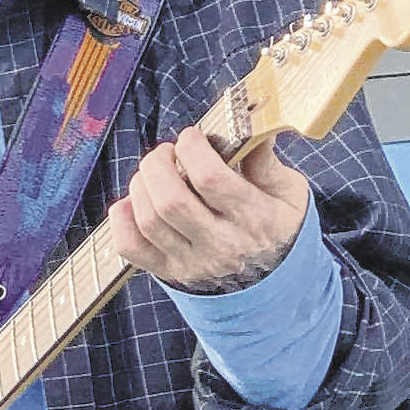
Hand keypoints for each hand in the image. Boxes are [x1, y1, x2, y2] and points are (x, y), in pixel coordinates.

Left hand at [110, 126, 309, 292]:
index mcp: (254, 219)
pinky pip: (130, 247)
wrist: (275, 283)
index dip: (192, 147)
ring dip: (140, 185)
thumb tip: (248, 127)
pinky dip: (121, 219)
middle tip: (167, 152)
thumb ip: (265, 161)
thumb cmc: (279, 228)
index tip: (192, 137)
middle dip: (158, 163)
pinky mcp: (170, 272)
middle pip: (170, 200)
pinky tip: (132, 201)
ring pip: (148, 220)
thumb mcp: (288, 193)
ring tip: (153, 172)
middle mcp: (221, 245)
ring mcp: (192, 262)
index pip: (209, 178)